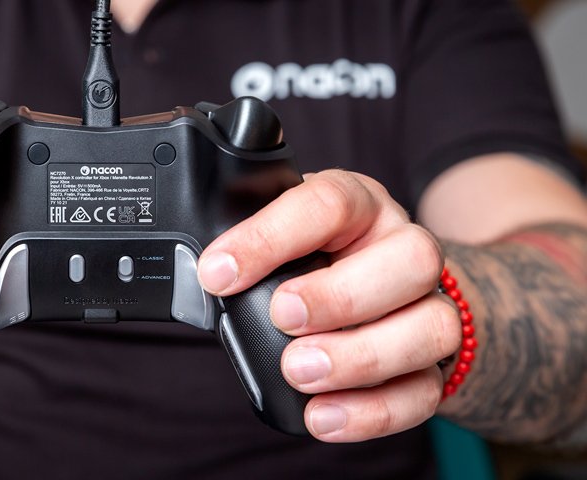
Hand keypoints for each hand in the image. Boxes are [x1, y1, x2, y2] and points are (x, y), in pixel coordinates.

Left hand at [198, 170, 460, 441]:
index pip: (329, 203)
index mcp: (360, 206)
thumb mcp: (283, 236)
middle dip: (340, 295)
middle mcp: (404, 248)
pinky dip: (372, 411)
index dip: (270, 237)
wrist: (380, 288)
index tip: (218, 273)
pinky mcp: (435, 365)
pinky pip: (424, 392)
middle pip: (412, 259)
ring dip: (361, 357)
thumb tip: (207, 279)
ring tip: (297, 373)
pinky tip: (322, 417)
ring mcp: (430, 306)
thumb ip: (253, 253)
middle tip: (282, 318)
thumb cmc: (316, 259)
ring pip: (433, 327)